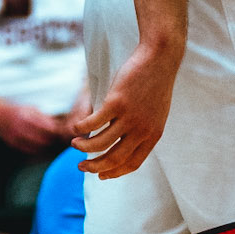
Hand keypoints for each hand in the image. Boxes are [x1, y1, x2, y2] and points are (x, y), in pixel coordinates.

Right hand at [0, 101, 74, 156]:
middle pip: (44, 139)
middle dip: (55, 141)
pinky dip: (39, 152)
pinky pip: (30, 151)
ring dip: (48, 148)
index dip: (58, 131)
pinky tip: (45, 150)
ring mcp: (16, 137)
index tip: (65, 132)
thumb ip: (44, 118)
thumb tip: (60, 125)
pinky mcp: (13, 144)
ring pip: (38, 147)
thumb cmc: (17, 110)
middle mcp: (21, 127)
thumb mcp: (31, 109)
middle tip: (62, 141)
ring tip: (56, 146)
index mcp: (27, 115)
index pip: (48, 127)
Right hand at [71, 38, 182, 177]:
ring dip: (84, 147)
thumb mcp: (155, 113)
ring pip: (100, 143)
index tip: (101, 174)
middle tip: (81, 167)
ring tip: (74, 144)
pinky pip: (93, 123)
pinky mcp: (116, 103)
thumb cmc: (155, 84)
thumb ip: (142, 129)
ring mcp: (129, 117)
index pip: (132, 163)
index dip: (114, 172)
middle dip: (95, 166)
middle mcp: (141, 130)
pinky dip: (81, 128)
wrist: (160, 59)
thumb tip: (121, 141)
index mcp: (153, 135)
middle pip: (114, 158)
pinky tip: (76, 127)